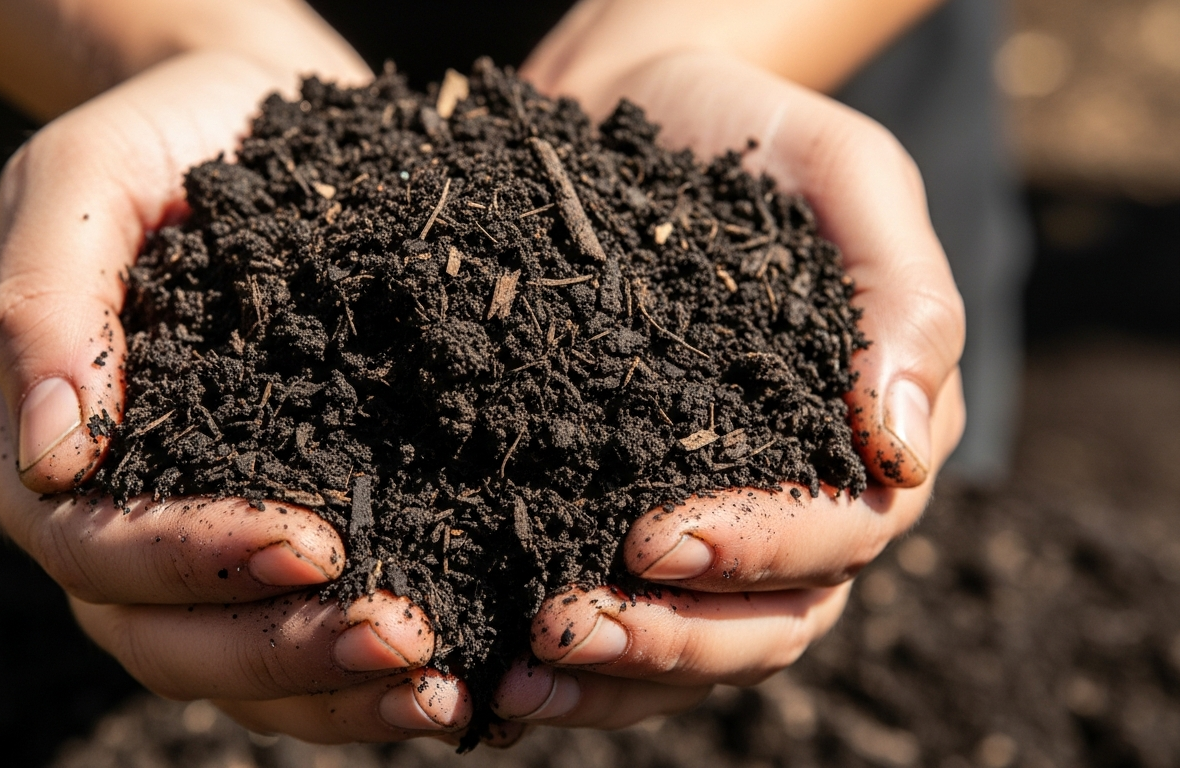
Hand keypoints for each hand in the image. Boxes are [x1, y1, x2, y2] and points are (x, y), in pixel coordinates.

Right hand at [0, 51, 474, 742]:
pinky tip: (444, 681)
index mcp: (33, 436)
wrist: (239, 121)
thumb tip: (56, 460)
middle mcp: (91, 510)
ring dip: (327, 688)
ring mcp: (171, 535)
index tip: (315, 544)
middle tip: (402, 640)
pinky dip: (354, 679)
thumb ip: (43, 300)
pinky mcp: (253, 537)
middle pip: (155, 633)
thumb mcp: (83, 180)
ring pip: (222, 663)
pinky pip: (284, 640)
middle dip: (279, 647)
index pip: (92, 542)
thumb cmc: (160, 142)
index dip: (195, 562)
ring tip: (437, 686)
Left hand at [492, 50, 964, 728]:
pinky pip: (630, 619)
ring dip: (617, 671)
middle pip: (774, 617)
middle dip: (674, 633)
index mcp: (868, 431)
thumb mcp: (842, 171)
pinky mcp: (630, 519)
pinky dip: (578, 662)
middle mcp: (805, 496)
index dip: (758, 547)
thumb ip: (902, 293)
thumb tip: (899, 441)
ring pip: (703, 645)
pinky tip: (500, 669)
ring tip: (522, 671)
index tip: (652, 539)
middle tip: (569, 624)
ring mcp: (722, 522)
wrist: (631, 115)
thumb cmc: (747, 136)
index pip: (845, 527)